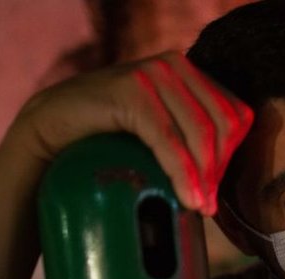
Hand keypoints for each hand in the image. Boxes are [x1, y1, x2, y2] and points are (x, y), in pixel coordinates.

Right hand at [8, 51, 252, 215]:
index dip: (233, 156)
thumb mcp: (160, 131)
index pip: (236, 116)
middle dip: (218, 170)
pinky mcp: (130, 90)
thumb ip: (192, 138)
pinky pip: (168, 138)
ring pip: (199, 133)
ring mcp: (152, 73)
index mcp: (190, 72)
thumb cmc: (108, 137)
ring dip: (204, 176)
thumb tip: (228, 180)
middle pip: (222, 125)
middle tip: (208, 207)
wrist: (49, 128)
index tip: (218, 192)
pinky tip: (187, 198)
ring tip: (199, 208)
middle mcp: (175, 65)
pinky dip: (181, 171)